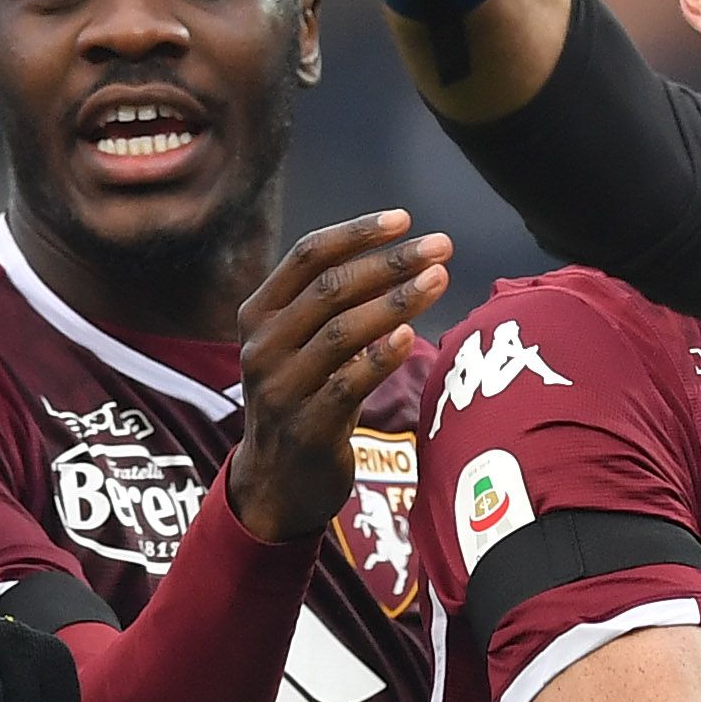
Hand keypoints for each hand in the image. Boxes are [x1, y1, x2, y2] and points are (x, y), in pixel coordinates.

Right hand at [224, 211, 447, 542]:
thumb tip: (398, 255)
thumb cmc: (303, 399)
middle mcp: (262, 347)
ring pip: (341, 333)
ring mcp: (280, 389)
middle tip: (442, 246)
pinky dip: (380, 358)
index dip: (357, 234)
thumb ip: (329, 305)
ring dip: (396, 303)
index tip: (405, 220)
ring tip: (439, 281)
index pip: (307, 256)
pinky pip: (348, 385)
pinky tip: (411, 337)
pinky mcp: (306, 428)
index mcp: (259, 315)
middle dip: (390, 263)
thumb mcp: (298, 345)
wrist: (276, 482)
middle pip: (330, 289)